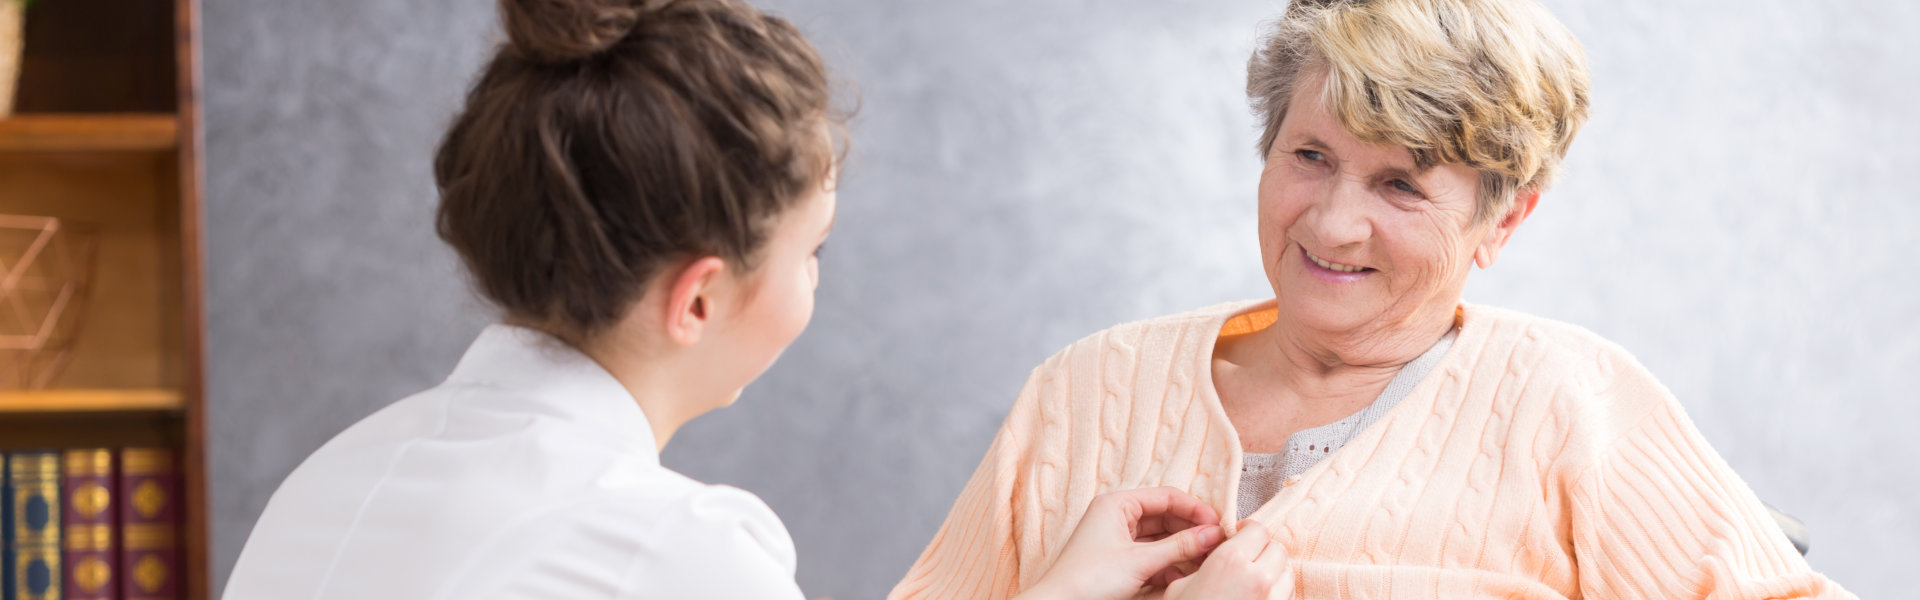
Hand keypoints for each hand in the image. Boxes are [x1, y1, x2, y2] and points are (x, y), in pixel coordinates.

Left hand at [1017, 487, 1224, 599]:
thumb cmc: (1088, 579)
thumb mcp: (1140, 561)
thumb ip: (1180, 547)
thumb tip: (1213, 534)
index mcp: (1117, 504)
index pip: (1167, 497)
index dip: (1196, 510)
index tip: (1219, 525)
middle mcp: (1117, 517)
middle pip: (1166, 518)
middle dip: (1191, 533)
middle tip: (1216, 546)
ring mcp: (1117, 540)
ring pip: (1160, 540)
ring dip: (1181, 551)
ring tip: (1203, 563)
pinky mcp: (1118, 562)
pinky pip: (1151, 558)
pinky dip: (1167, 566)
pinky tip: (1179, 578)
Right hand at [1158, 520, 1289, 598]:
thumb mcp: (1179, 587)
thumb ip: (1201, 566)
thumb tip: (1208, 557)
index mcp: (1230, 561)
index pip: (1258, 530)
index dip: (1249, 533)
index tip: (1240, 538)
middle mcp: (1258, 577)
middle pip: (1278, 549)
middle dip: (1264, 552)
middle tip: (1248, 560)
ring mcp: (1272, 599)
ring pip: (1288, 574)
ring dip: (1275, 573)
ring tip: (1254, 582)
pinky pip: (1286, 597)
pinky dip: (1277, 594)